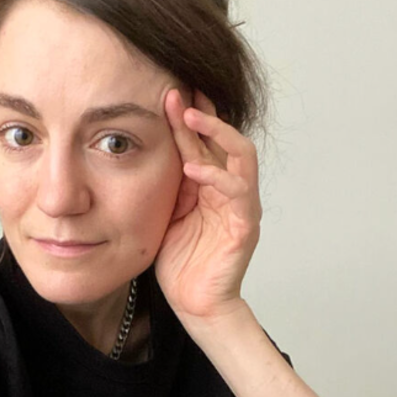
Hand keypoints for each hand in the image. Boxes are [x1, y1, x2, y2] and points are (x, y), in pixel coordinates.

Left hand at [155, 88, 261, 321]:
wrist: (195, 305)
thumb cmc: (182, 262)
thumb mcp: (166, 213)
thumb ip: (168, 185)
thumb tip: (151, 151)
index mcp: (211, 186)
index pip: (202, 142)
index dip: (186, 117)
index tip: (165, 91)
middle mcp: (230, 190)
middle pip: (224, 139)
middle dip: (203, 113)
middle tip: (178, 92)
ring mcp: (241, 206)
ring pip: (241, 155)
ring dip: (216, 133)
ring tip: (191, 117)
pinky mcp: (245, 227)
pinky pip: (238, 193)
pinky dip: (217, 177)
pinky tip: (193, 168)